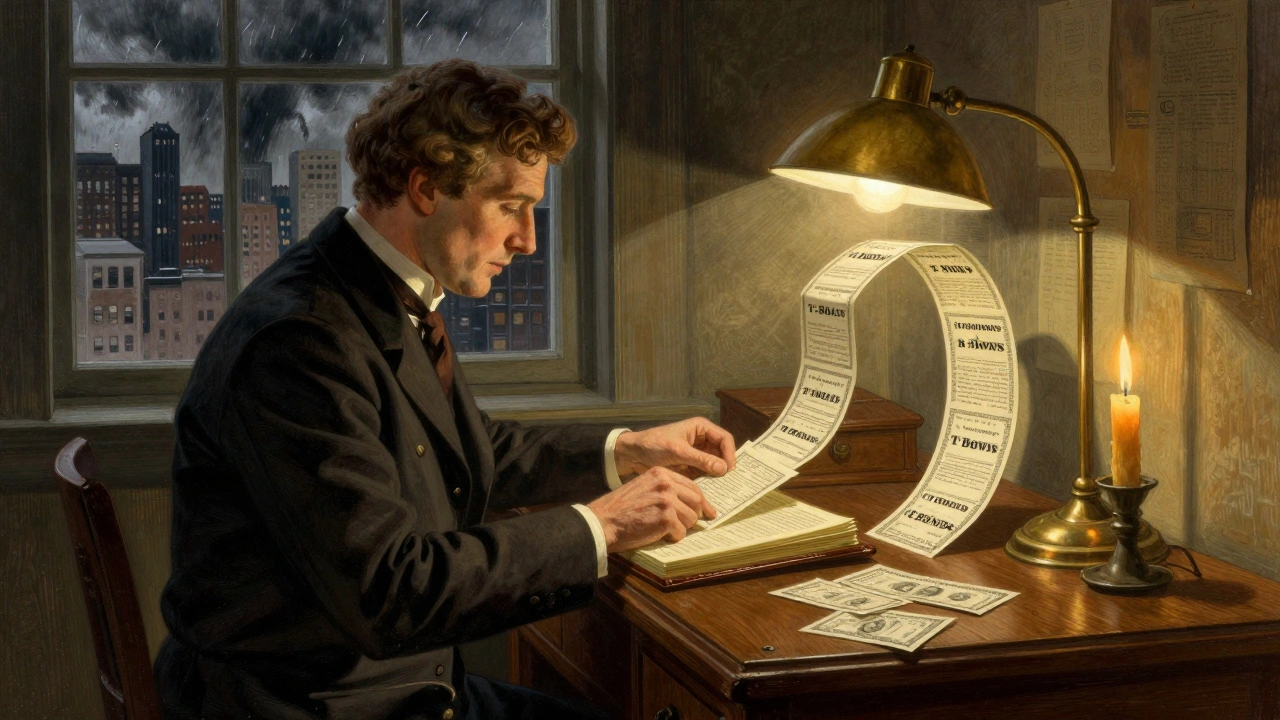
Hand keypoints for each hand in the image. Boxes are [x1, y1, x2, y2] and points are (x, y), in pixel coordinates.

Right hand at [586, 467, 716, 551]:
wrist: (603, 521)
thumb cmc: (622, 508)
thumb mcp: (644, 487)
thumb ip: (666, 490)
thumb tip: (692, 504)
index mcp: (661, 473)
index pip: (692, 486)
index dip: (702, 502)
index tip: (708, 511)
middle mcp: (666, 484)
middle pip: (697, 501)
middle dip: (695, 516)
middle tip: (690, 525)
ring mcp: (667, 500)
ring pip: (691, 519)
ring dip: (681, 528)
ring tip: (665, 529)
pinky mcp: (666, 518)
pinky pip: (680, 533)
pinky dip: (672, 538)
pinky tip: (658, 535)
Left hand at [613, 417, 736, 478]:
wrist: (634, 454)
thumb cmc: (654, 445)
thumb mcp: (678, 451)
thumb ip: (701, 459)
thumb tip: (724, 468)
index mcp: (701, 428)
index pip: (724, 439)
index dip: (730, 453)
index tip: (729, 470)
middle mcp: (702, 438)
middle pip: (722, 452)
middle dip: (724, 466)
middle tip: (726, 482)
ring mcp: (697, 452)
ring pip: (715, 464)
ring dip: (716, 474)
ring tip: (718, 487)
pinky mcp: (691, 464)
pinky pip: (705, 472)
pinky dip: (707, 479)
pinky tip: (707, 489)